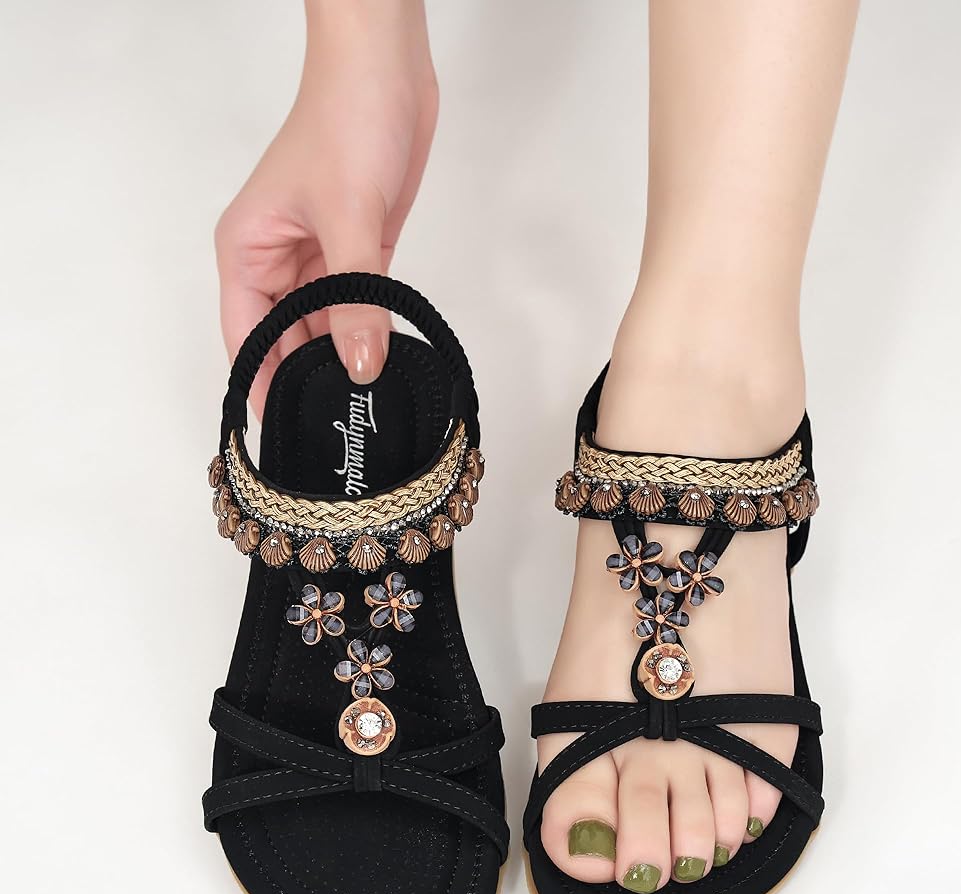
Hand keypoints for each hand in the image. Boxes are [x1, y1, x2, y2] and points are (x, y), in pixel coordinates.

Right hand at [215, 1, 437, 417]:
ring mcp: (319, 258)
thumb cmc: (345, 122)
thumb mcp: (348, 216)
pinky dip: (368, 331)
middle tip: (338, 425)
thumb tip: (361, 366)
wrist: (388, 70)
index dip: (261, 382)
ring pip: (324, 326)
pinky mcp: (358, 252)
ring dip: (342, 357)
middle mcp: (279, 261)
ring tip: (362, 403)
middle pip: (286, 337)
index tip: (283, 430)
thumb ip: (356, 297)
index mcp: (249, 250)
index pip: (246, 334)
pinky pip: (357, 306)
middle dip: (308, 377)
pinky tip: (381, 362)